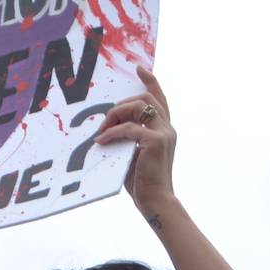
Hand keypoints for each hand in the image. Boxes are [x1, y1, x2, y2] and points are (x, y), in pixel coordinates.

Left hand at [92, 64, 175, 217]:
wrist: (155, 201)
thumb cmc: (142, 181)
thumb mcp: (134, 153)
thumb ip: (128, 137)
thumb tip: (107, 126)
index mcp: (164, 129)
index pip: (160, 98)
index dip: (150, 81)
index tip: (139, 68)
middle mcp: (168, 128)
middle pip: (145, 98)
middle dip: (121, 104)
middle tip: (105, 118)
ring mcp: (164, 133)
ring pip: (139, 106)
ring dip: (116, 114)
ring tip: (102, 129)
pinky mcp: (155, 142)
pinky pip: (129, 128)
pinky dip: (112, 132)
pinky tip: (101, 141)